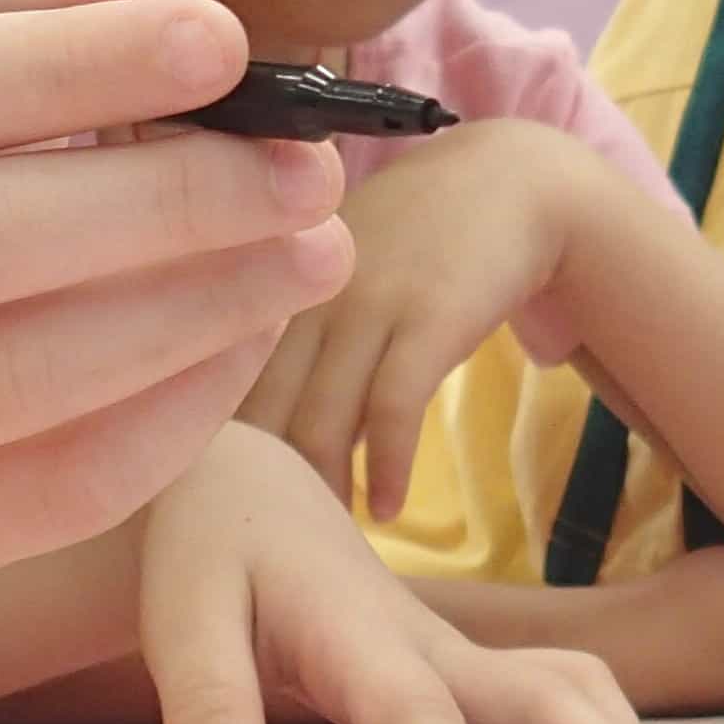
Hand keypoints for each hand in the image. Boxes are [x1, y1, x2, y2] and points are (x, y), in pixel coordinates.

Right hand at [0, 0, 354, 580]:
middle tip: (309, 165)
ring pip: (14, 378)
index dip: (65, 63)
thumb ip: (26, 0)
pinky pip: (60, 487)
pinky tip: (255, 333)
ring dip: (197, 307)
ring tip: (316, 248)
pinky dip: (181, 409)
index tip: (223, 39)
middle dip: (162, 199)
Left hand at [139, 428, 696, 723]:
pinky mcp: (476, 673)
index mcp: (360, 635)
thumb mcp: (183, 619)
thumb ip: (206, 706)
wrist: (249, 493)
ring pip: (574, 686)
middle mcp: (434, 645)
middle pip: (545, 693)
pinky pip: (565, 697)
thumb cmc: (213, 557)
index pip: (415, 715)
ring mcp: (464, 657)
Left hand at [241, 120, 603, 523]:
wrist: (513, 179)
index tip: (216, 506)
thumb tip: (260, 430)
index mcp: (268, 282)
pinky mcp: (427, 319)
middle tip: (263, 544)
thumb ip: (294, 335)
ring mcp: (366, 303)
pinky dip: (384, 469)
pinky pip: (391, 409)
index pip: (210, 381)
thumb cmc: (417, 237)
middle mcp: (304, 292)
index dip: (209, 451)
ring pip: (317, 421)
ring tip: (327, 540)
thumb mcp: (337, 272)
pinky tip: (386, 509)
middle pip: (254, 411)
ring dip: (320, 493)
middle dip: (255, 487)